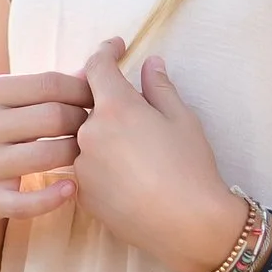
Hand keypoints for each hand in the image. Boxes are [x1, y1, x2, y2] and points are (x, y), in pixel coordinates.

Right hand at [0, 70, 92, 225]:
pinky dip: (53, 197)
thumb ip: (44, 86)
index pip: (49, 83)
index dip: (83, 90)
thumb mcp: (2, 101)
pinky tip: (70, 189)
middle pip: (53, 117)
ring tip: (86, 156)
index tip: (100, 99)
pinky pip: (27, 202)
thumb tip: (93, 67)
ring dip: (75, 156)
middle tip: (96, 130)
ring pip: (45, 157)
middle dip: (83, 122)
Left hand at [72, 38, 245, 271]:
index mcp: (115, 107)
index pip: (97, 67)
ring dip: (100, 132)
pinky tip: (126, 172)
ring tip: (129, 143)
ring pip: (84, 137)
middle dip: (103, 96)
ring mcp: (81, 165)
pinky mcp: (82, 193)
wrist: (186, 224)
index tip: (116, 48)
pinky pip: (85, 166)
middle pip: (85, 103)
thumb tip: (150, 63)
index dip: (105, 52)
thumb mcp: (182, 119)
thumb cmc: (190, 166)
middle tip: (126, 98)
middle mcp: (89, 133)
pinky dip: (99, 161)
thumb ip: (159, 87)